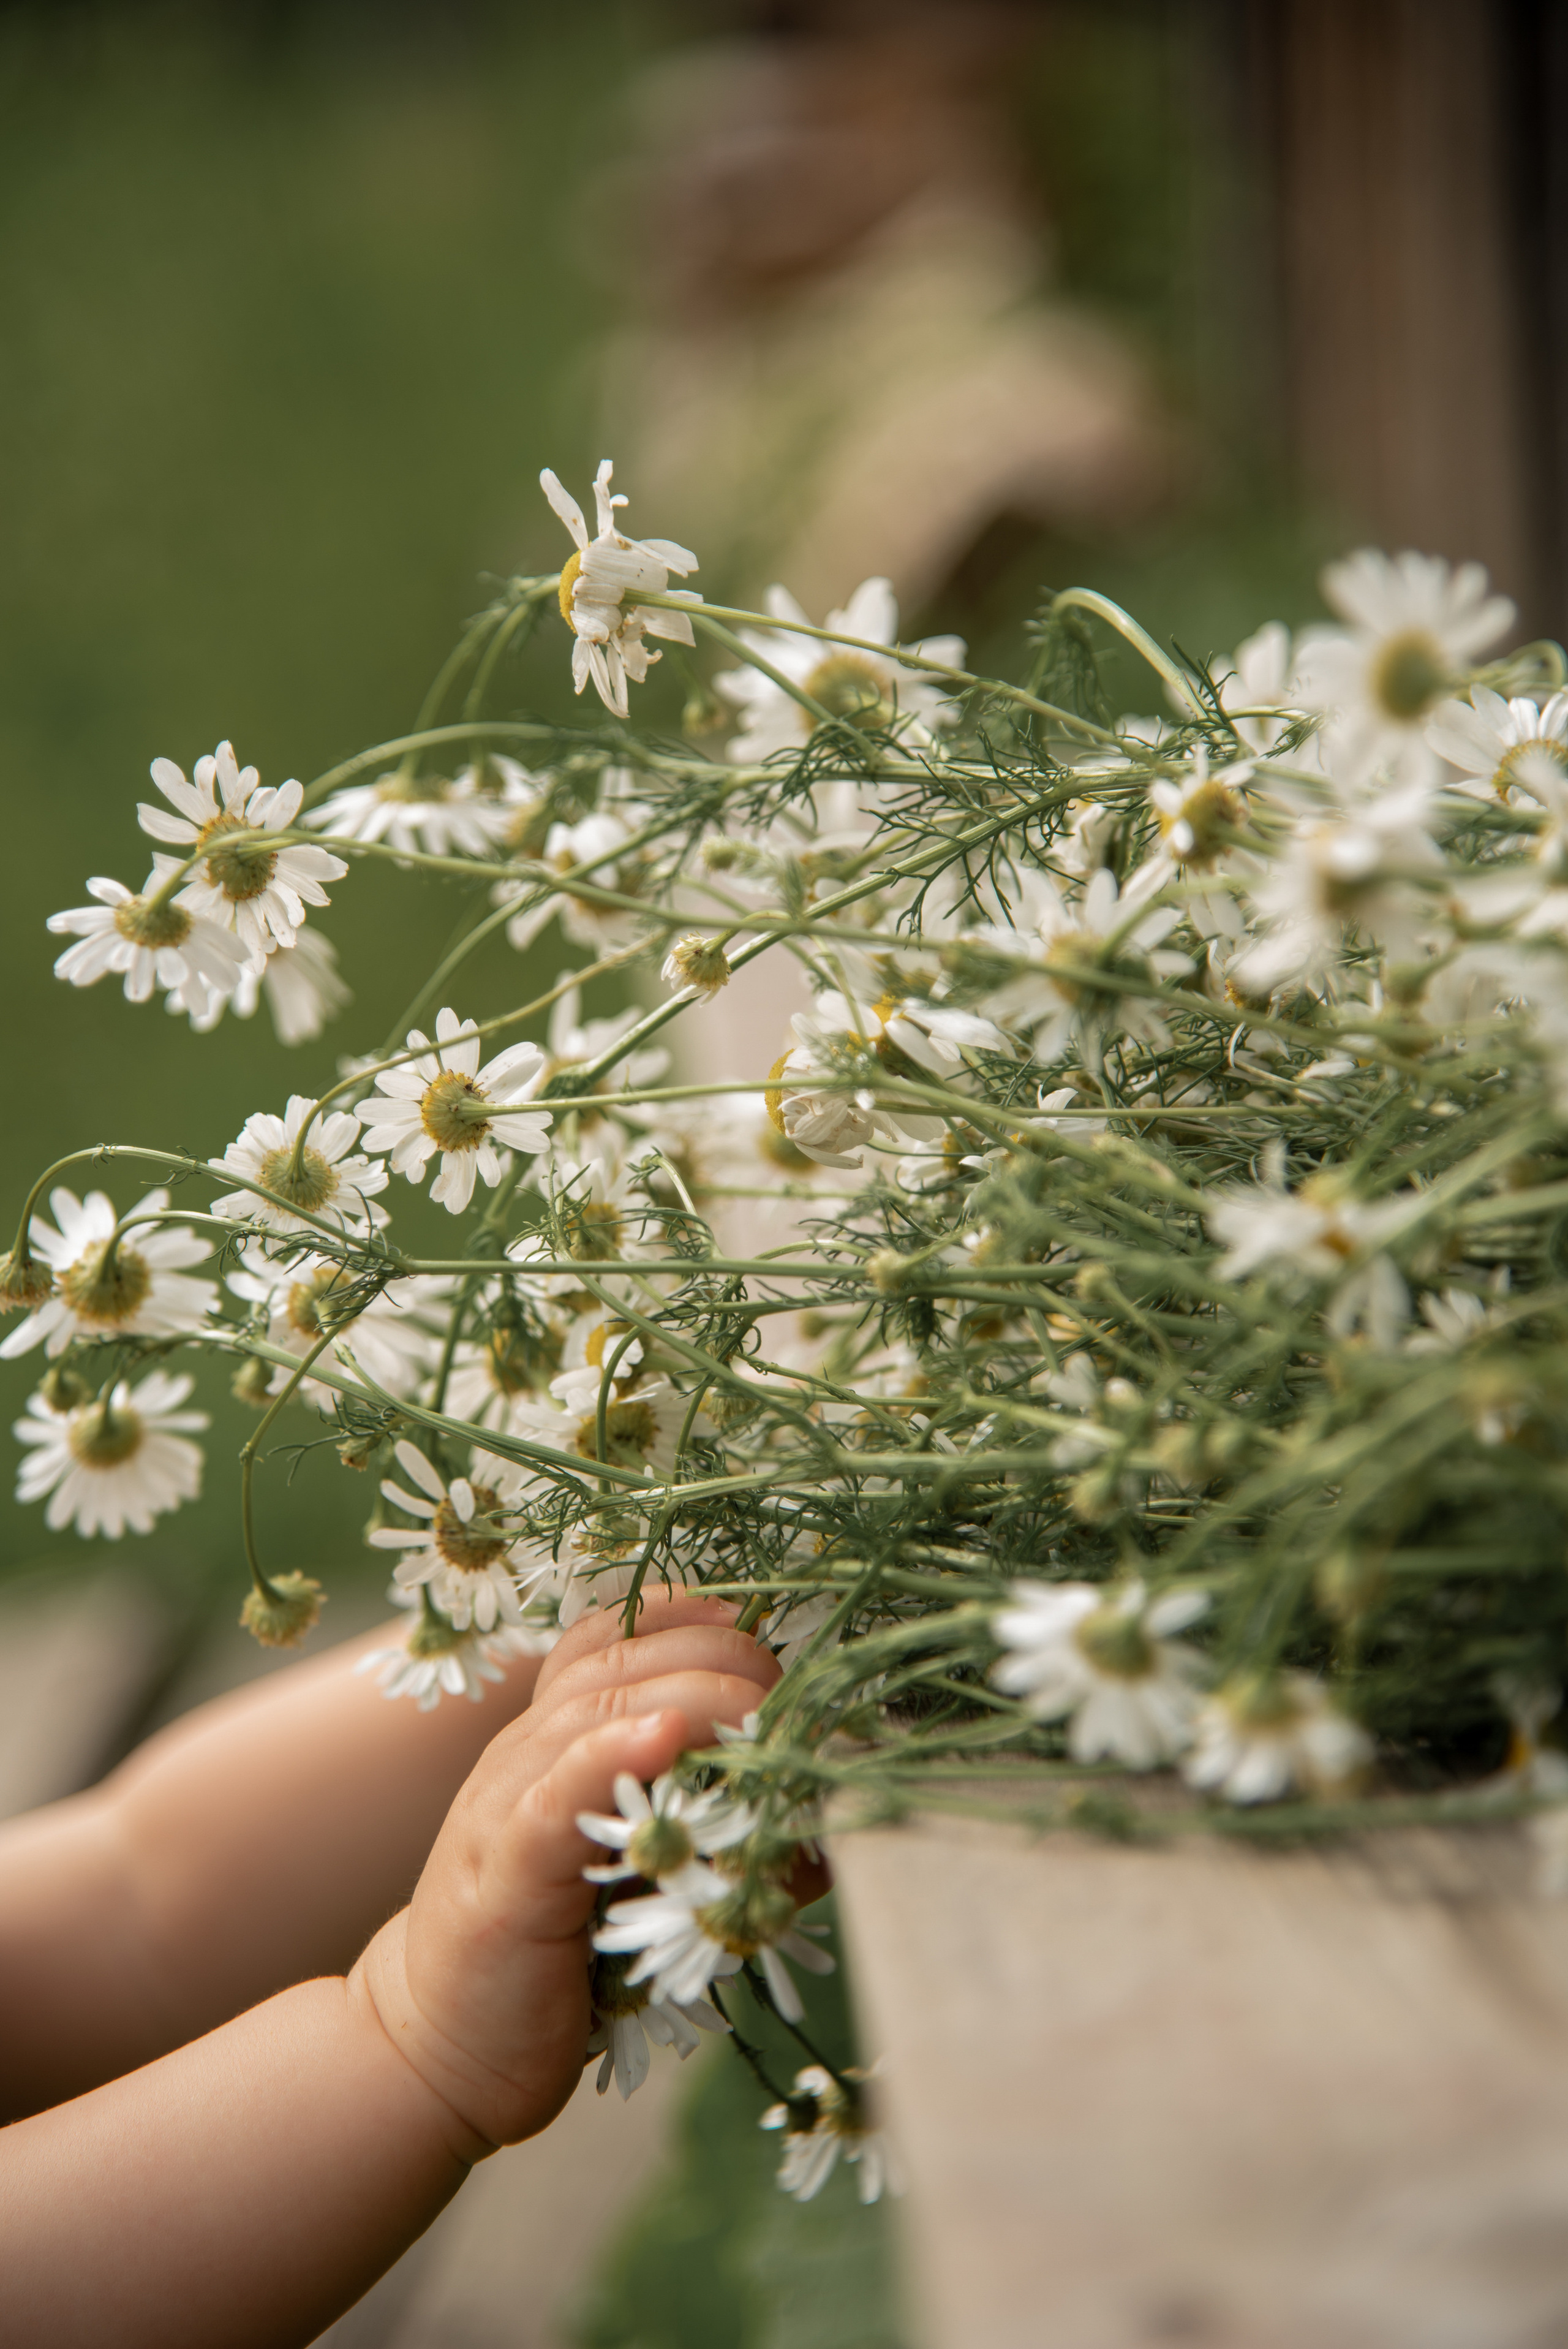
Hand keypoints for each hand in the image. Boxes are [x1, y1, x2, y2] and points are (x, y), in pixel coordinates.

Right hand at [350, 1591, 778, 2153]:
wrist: (442, 2049)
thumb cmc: (562, 1961)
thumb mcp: (645, 1883)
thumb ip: (716, 1842)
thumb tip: (815, 1830)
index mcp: (556, 1737)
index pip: (619, 1634)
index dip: (698, 1621)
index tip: (768, 1639)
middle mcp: (526, 1751)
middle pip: (625, 1658)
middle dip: (724, 1662)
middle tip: (795, 1702)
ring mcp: (506, 1804)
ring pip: (596, 1708)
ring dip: (695, 1698)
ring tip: (761, 1709)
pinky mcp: (503, 1875)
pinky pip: (555, 1795)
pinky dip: (610, 1754)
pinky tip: (661, 1734)